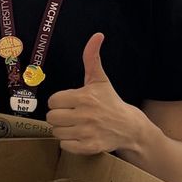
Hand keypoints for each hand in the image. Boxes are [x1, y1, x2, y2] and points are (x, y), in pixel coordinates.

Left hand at [45, 33, 145, 154]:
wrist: (130, 127)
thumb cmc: (110, 102)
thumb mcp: (100, 80)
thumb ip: (92, 58)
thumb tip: (97, 35)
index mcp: (84, 97)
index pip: (53, 101)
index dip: (59, 102)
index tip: (70, 103)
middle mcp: (85, 115)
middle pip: (51, 118)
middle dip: (59, 117)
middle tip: (71, 115)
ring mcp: (87, 132)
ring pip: (56, 132)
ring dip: (63, 130)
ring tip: (75, 126)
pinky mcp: (90, 147)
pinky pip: (65, 146)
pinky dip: (69, 143)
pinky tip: (79, 136)